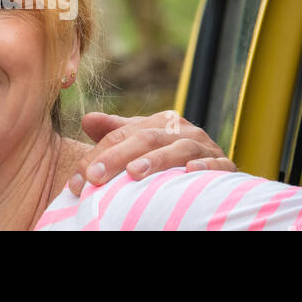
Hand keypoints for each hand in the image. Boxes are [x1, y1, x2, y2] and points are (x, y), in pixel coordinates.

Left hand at [69, 110, 234, 194]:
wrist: (215, 173)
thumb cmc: (170, 158)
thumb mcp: (142, 142)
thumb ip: (116, 131)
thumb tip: (86, 118)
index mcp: (161, 122)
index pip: (122, 134)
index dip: (97, 156)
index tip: (77, 182)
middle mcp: (182, 130)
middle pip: (146, 139)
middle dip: (117, 158)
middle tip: (94, 178)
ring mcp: (204, 147)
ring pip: (179, 149)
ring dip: (157, 160)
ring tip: (134, 173)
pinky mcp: (225, 166)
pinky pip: (216, 164)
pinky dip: (204, 166)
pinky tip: (190, 172)